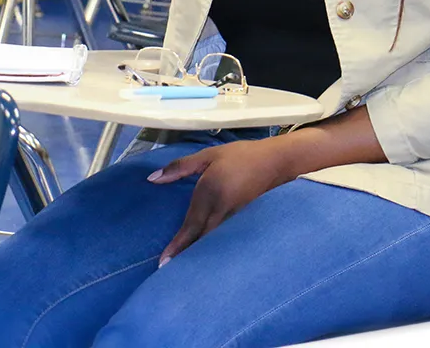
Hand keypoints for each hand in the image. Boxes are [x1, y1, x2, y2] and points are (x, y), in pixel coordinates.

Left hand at [148, 138, 295, 263]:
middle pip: (201, 239)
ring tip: (184, 270)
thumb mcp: (208, 156)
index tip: (163, 263)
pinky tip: (207, 254)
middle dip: (186, 257)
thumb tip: (152, 179)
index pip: (190, 225)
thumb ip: (180, 167)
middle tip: (169, 274)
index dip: (177, 246)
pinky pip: (224, 238)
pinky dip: (213, 248)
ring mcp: (234, 218)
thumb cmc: (239, 155)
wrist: (276, 161)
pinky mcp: (243, 221)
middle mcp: (221, 209)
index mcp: (210, 191)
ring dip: (199, 255)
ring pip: (213, 242)